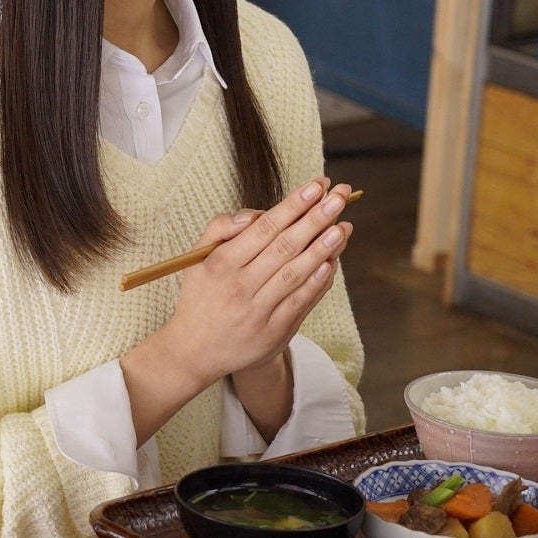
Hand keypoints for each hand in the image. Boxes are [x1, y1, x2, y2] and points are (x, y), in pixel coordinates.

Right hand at [120, 178, 353, 443]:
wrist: (195, 351)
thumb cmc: (201, 296)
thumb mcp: (197, 259)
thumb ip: (219, 229)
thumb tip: (253, 215)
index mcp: (221, 264)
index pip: (264, 228)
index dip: (293, 205)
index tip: (316, 186)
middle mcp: (240, 287)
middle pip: (284, 247)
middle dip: (315, 219)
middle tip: (339, 198)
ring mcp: (258, 312)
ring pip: (295, 274)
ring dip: (322, 249)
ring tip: (343, 227)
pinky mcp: (273, 332)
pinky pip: (300, 303)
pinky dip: (317, 283)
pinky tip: (332, 263)